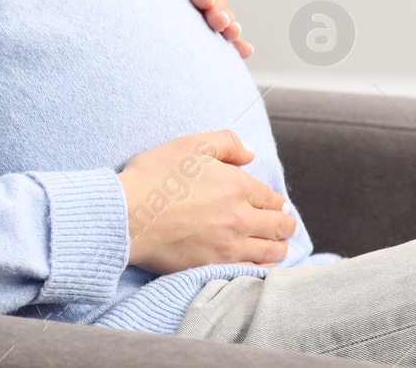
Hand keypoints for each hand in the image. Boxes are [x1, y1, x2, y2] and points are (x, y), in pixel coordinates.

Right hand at [116, 129, 295, 273]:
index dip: (276, 202)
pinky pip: (251, 271)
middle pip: (277, 226)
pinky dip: (263, 268)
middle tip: (287, 227)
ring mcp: (229, 246)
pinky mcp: (214, 267)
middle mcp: (240, 218)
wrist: (128, 215)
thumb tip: (250, 153)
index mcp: (238, 186)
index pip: (270, 198)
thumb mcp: (191, 145)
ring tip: (281, 248)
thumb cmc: (155, 176)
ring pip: (270, 251)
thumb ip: (226, 143)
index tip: (278, 206)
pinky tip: (263, 267)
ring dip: (279, 248)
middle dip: (285, 225)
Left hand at [134, 0, 252, 57]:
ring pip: (219, 12)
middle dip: (217, 8)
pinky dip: (234, 42)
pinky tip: (243, 50)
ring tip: (232, 34)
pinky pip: (220, 33)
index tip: (204, 1)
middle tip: (220, 23)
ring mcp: (197, 6)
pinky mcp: (200, 26)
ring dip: (229, 22)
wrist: (118, 1)